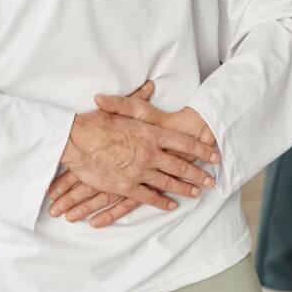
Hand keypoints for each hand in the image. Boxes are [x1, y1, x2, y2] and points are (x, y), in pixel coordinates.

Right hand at [52, 83, 218, 222]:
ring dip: (185, 188)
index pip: (184, 143)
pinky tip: (171, 205)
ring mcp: (140, 172)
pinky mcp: (126, 186)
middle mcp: (150, 154)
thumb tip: (150, 86)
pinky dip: (161, 202)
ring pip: (168, 183)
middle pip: (181, 166)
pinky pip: (148, 197)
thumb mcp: (122, 107)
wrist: (77, 141)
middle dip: (199, 174)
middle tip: (212, 181)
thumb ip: (139, 98)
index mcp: (152, 134)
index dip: (202, 150)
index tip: (214, 156)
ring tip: (197, 192)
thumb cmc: (98, 122)